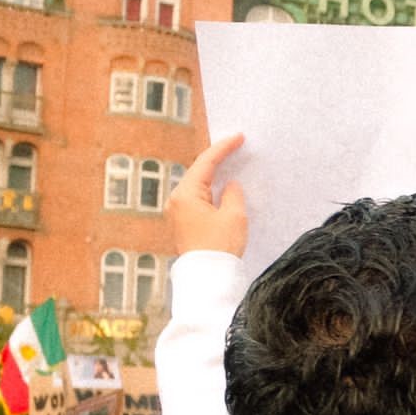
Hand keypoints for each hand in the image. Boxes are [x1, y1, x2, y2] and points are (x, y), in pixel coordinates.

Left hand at [166, 132, 247, 257]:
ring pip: (198, 186)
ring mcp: (177, 212)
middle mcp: (176, 200)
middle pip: (198, 173)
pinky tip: (223, 190)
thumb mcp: (234, 216)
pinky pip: (197, 200)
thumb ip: (233, 194)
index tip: (239, 137)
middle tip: (235, 147)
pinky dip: (211, 192)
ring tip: (231, 165)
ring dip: (214, 176)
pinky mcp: (183, 223)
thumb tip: (229, 186)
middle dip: (217, 160)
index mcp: (186, 194)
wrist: (207, 277)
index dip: (223, 148)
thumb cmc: (220, 247)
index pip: (205, 163)